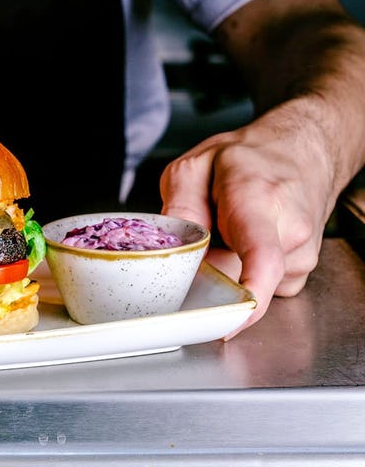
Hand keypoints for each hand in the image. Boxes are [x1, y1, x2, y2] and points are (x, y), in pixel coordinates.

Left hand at [160, 98, 332, 338]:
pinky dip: (242, 273)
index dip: (245, 298)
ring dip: (225, 269)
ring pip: (244, 285)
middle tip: (199, 242)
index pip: (262, 259)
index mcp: (258, 200)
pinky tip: (245, 244)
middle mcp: (290, 232)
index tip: (226, 322)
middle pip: (237, 280)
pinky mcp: (300, 273)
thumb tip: (171, 253)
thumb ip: (179, 209)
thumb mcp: (195, 167)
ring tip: (231, 231)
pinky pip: (259, 288)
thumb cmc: (248, 159)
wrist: (302, 151)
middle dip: (206, 274)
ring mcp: (301, 256)